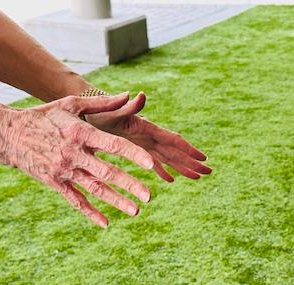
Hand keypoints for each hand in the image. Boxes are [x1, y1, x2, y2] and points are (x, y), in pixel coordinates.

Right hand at [0, 92, 153, 226]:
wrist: (7, 133)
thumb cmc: (44, 116)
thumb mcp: (71, 104)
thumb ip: (102, 103)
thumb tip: (129, 96)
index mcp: (81, 132)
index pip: (114, 144)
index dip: (133, 154)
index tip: (151, 164)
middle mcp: (74, 153)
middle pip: (107, 172)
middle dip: (129, 185)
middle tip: (149, 196)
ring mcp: (64, 170)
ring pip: (94, 189)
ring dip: (116, 201)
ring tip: (136, 211)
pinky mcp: (54, 182)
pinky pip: (75, 200)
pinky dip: (90, 213)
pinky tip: (105, 223)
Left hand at [86, 92, 210, 182]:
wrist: (84, 112)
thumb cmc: (96, 112)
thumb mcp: (111, 110)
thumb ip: (127, 106)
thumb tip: (141, 95)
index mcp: (147, 128)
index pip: (173, 140)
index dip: (188, 150)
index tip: (204, 158)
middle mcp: (149, 136)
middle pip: (175, 152)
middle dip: (192, 162)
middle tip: (209, 171)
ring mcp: (143, 144)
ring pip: (167, 159)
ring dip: (182, 168)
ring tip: (198, 177)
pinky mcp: (134, 150)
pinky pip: (152, 162)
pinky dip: (162, 171)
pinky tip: (169, 180)